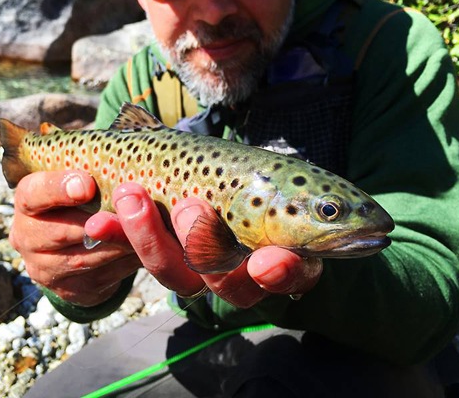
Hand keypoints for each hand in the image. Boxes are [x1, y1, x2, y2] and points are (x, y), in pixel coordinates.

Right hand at [9, 170, 140, 306]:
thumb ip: (94, 171)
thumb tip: (127, 167)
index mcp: (28, 199)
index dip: (59, 189)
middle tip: (130, 214)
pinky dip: (125, 264)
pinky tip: (144, 251)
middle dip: (99, 224)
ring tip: (147, 231)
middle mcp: (27, 236)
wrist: (77, 242)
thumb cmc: (85, 198)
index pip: (35, 193)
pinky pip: (100, 278)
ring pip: (83, 259)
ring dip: (118, 245)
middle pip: (60, 232)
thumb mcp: (82, 180)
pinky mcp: (69, 290)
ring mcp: (44, 268)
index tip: (87, 186)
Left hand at [112, 184, 321, 307]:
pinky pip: (133, 254)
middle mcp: (234, 271)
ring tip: (133, 195)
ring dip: (151, 236)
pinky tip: (99, 221)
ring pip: (175, 273)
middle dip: (207, 247)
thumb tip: (358, 219)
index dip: (280, 274)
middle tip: (191, 206)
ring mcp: (192, 265)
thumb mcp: (281, 186)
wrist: (191, 178)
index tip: (271, 260)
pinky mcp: (155, 251)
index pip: (285, 276)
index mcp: (274, 256)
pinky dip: (117, 235)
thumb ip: (305, 200)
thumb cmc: (257, 184)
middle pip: (225, 282)